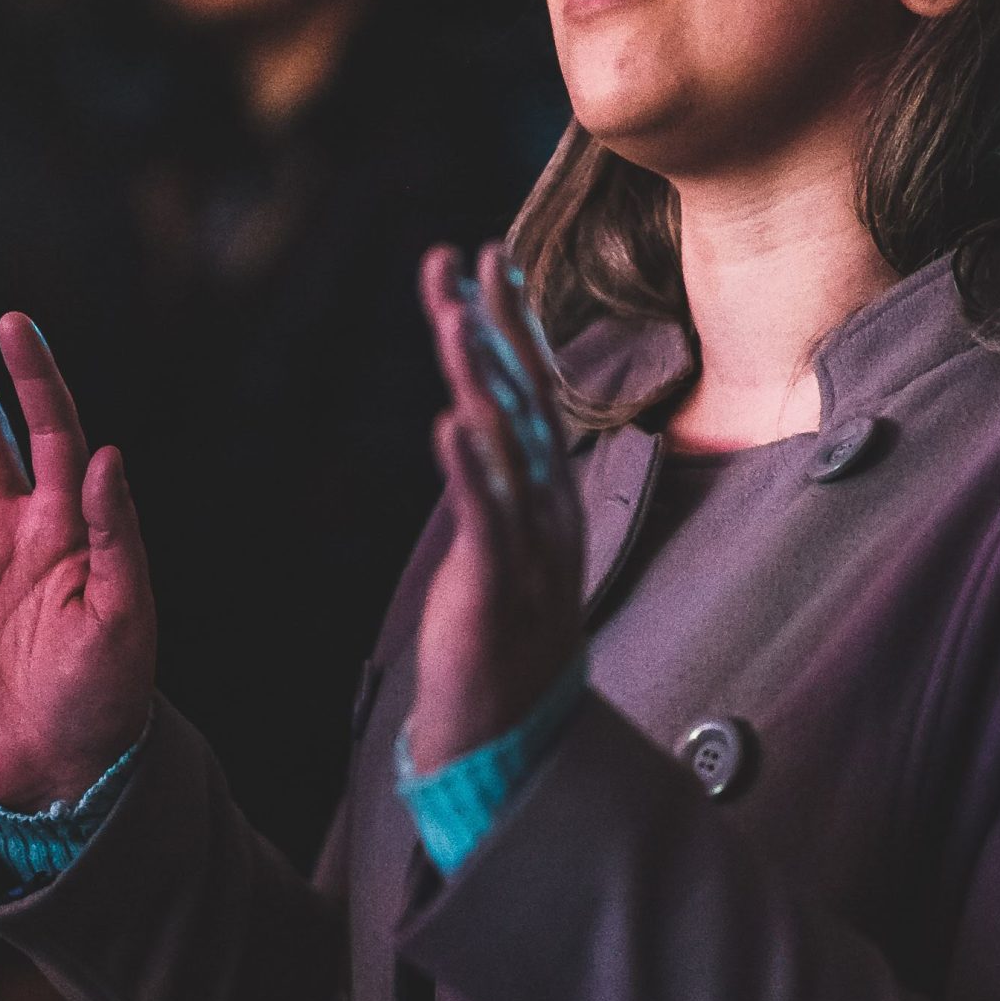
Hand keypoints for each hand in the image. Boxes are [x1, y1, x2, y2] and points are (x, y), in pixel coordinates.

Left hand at [408, 244, 584, 772]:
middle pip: (526, 400)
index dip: (514, 324)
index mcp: (549, 496)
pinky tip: (449, 423)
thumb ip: (497, 484)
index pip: (533, 391)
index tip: (491, 259)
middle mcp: (549, 511)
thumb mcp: (506, 547)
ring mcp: (529, 549)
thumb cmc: (504, 643)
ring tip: (455, 320)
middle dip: (499, 327)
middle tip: (474, 258)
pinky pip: (486, 520)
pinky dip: (470, 468)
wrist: (514, 741)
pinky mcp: (497, 589)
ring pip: (507, 447)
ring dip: (481, 378)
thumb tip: (477, 419)